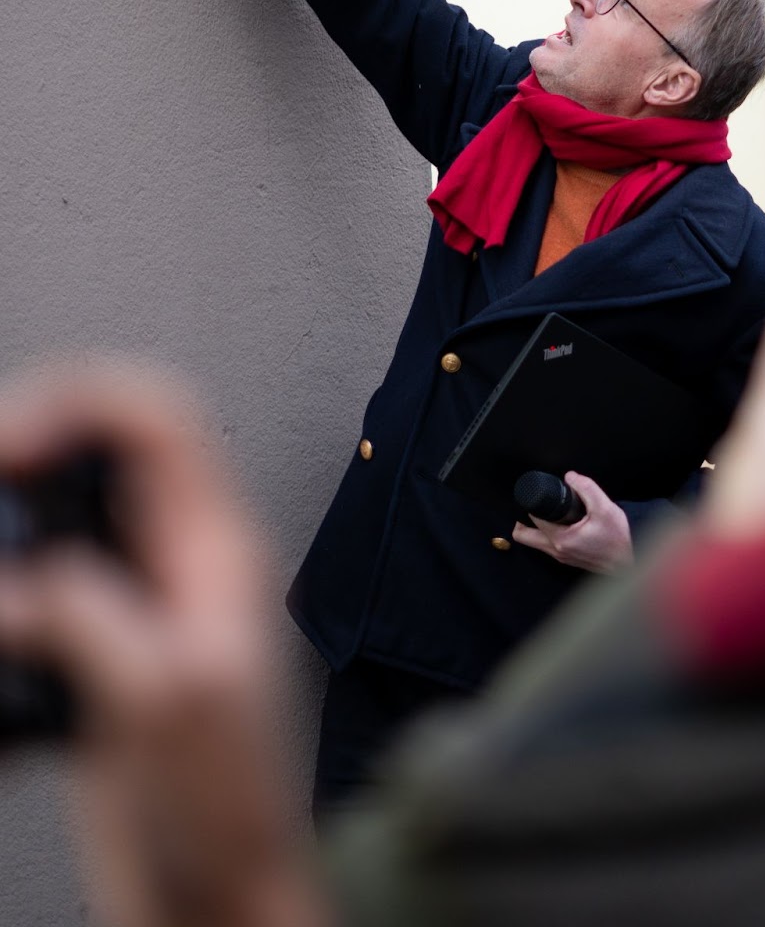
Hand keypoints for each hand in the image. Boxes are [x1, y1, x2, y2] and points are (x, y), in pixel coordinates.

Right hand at [0, 361, 324, 926]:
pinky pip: (45, 583)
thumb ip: (90, 617)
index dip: (78, 404)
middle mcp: (181, 561)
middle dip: (31, 445)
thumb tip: (22, 580)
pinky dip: (10, 586)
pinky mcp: (103, 651)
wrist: (218, 899)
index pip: (157, 417)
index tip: (10, 446)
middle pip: (105, 447)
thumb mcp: (164, 699)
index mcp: (216, 549)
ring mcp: (140, 602)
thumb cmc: (227, 811)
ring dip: (14, 516)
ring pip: (69, 510)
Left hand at [512, 471, 633, 572]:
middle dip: (523, 518)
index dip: (532, 502)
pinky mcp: (569, 558)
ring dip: (535, 527)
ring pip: (535, 542)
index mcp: (561, 539)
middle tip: (533, 504)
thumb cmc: (619, 539)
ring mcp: (562, 557)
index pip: (533, 518)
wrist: (631, 561)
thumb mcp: (605, 508)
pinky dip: (547, 534)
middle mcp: (557, 551)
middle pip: (523, 536)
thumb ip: (586, 488)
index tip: (537, 493)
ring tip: (547, 511)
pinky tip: (561, 522)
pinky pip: (548, 546)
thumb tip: (570, 476)